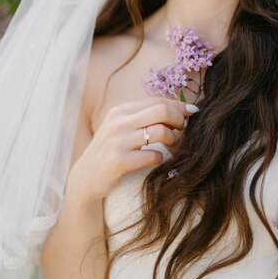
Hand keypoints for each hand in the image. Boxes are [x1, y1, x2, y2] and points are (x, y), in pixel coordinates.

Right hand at [67, 98, 196, 201]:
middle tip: (184, 129)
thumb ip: (143, 117)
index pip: (157, 101)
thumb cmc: (111, 150)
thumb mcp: (121, 127)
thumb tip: (178, 109)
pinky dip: (161, 157)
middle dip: (179, 119)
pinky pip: (153, 155)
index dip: (178, 106)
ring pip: (160, 132)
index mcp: (121, 110)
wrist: (85, 177)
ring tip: (173, 144)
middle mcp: (118, 122)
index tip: (192, 112)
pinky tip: (156, 159)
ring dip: (173, 139)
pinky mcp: (119, 161)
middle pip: (161, 111)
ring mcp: (118, 141)